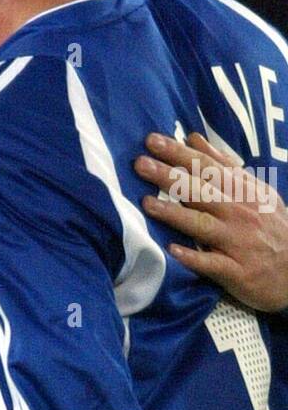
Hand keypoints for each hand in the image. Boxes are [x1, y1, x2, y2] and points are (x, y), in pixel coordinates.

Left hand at [135, 132, 287, 311]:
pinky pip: (212, 264)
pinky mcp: (237, 271)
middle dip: (170, 176)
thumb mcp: (254, 190)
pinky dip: (194, 257)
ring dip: (175, 214)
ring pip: (203, 225)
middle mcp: (239, 213)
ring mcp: (237, 242)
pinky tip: (172, 250)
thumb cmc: (269, 225)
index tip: (152, 140)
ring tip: (147, 203)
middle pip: (200, 191)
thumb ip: (222, 165)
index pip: (207, 167)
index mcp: (242, 191)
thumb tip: (192, 138)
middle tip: (140, 163)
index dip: (180, 153)